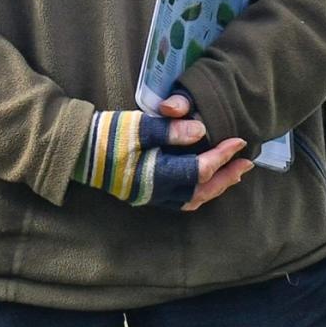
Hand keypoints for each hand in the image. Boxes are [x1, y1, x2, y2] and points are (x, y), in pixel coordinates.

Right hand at [73, 106, 249, 210]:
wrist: (79, 152)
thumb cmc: (108, 136)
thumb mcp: (138, 126)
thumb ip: (169, 129)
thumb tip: (200, 131)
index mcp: (157, 175)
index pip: (198, 169)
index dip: (222, 156)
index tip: (239, 142)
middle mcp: (157, 192)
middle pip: (201, 190)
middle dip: (226, 176)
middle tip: (246, 164)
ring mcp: (152, 197)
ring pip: (193, 199)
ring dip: (215, 187)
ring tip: (232, 174)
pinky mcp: (147, 195)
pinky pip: (181, 200)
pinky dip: (199, 191)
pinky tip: (205, 181)